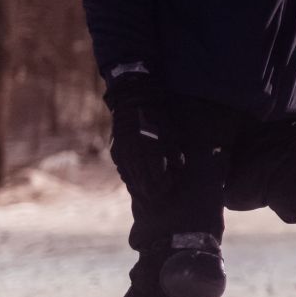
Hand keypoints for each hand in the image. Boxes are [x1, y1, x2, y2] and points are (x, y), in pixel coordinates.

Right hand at [105, 72, 180, 202]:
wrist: (134, 103)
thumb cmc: (158, 119)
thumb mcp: (171, 134)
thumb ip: (175, 153)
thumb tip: (179, 167)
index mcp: (151, 150)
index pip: (157, 177)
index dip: (163, 184)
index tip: (169, 185)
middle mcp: (135, 154)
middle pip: (143, 181)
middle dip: (151, 188)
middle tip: (158, 194)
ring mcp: (123, 153)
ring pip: (131, 177)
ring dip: (139, 183)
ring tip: (146, 189)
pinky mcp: (116, 151)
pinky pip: (122, 168)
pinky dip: (129, 174)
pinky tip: (134, 177)